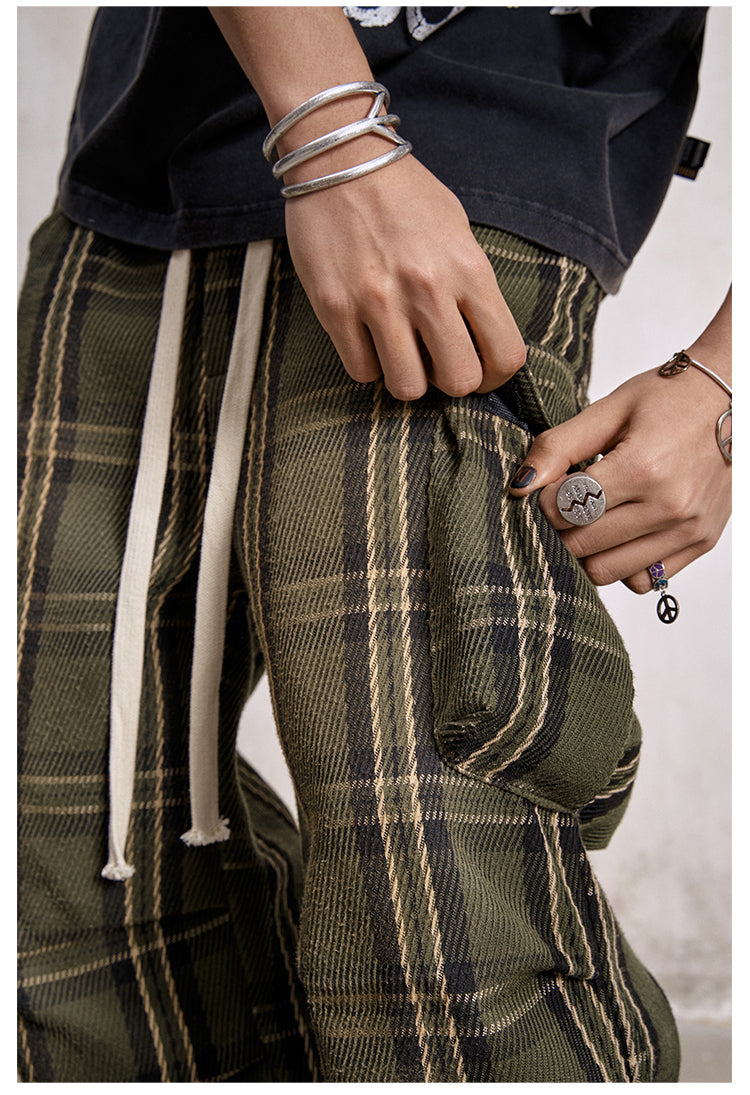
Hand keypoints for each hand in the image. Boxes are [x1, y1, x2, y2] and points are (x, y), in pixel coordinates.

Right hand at [284, 154, 526, 399]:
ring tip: (400, 352)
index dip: (495, 377)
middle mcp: (427, 289)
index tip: (480, 370)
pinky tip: (367, 338)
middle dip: (450, 381)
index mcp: (468, 269)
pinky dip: (367, 364)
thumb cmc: (405, 195)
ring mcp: (379, 300)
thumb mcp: (459, 231)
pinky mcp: (335, 307)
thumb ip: (473, 287)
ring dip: (407, 378)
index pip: (505, 355)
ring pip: (407, 388)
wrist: (340, 156)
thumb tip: (479, 342)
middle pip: (459, 381)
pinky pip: (361, 371)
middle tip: (436, 363)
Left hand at [507, 363, 730, 592]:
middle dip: (561, 528)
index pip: (566, 510)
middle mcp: (670, 506)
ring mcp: (689, 529)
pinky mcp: (701, 542)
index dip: (545, 500)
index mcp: (643, 468)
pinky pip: (642, 581)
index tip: (553, 483)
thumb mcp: (609, 409)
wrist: (734, 396)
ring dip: (588, 550)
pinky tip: (621, 531)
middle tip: (567, 502)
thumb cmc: (670, 398)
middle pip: (582, 546)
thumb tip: (519, 485)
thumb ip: (559, 446)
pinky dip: (622, 563)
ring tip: (593, 517)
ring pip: (608, 572)